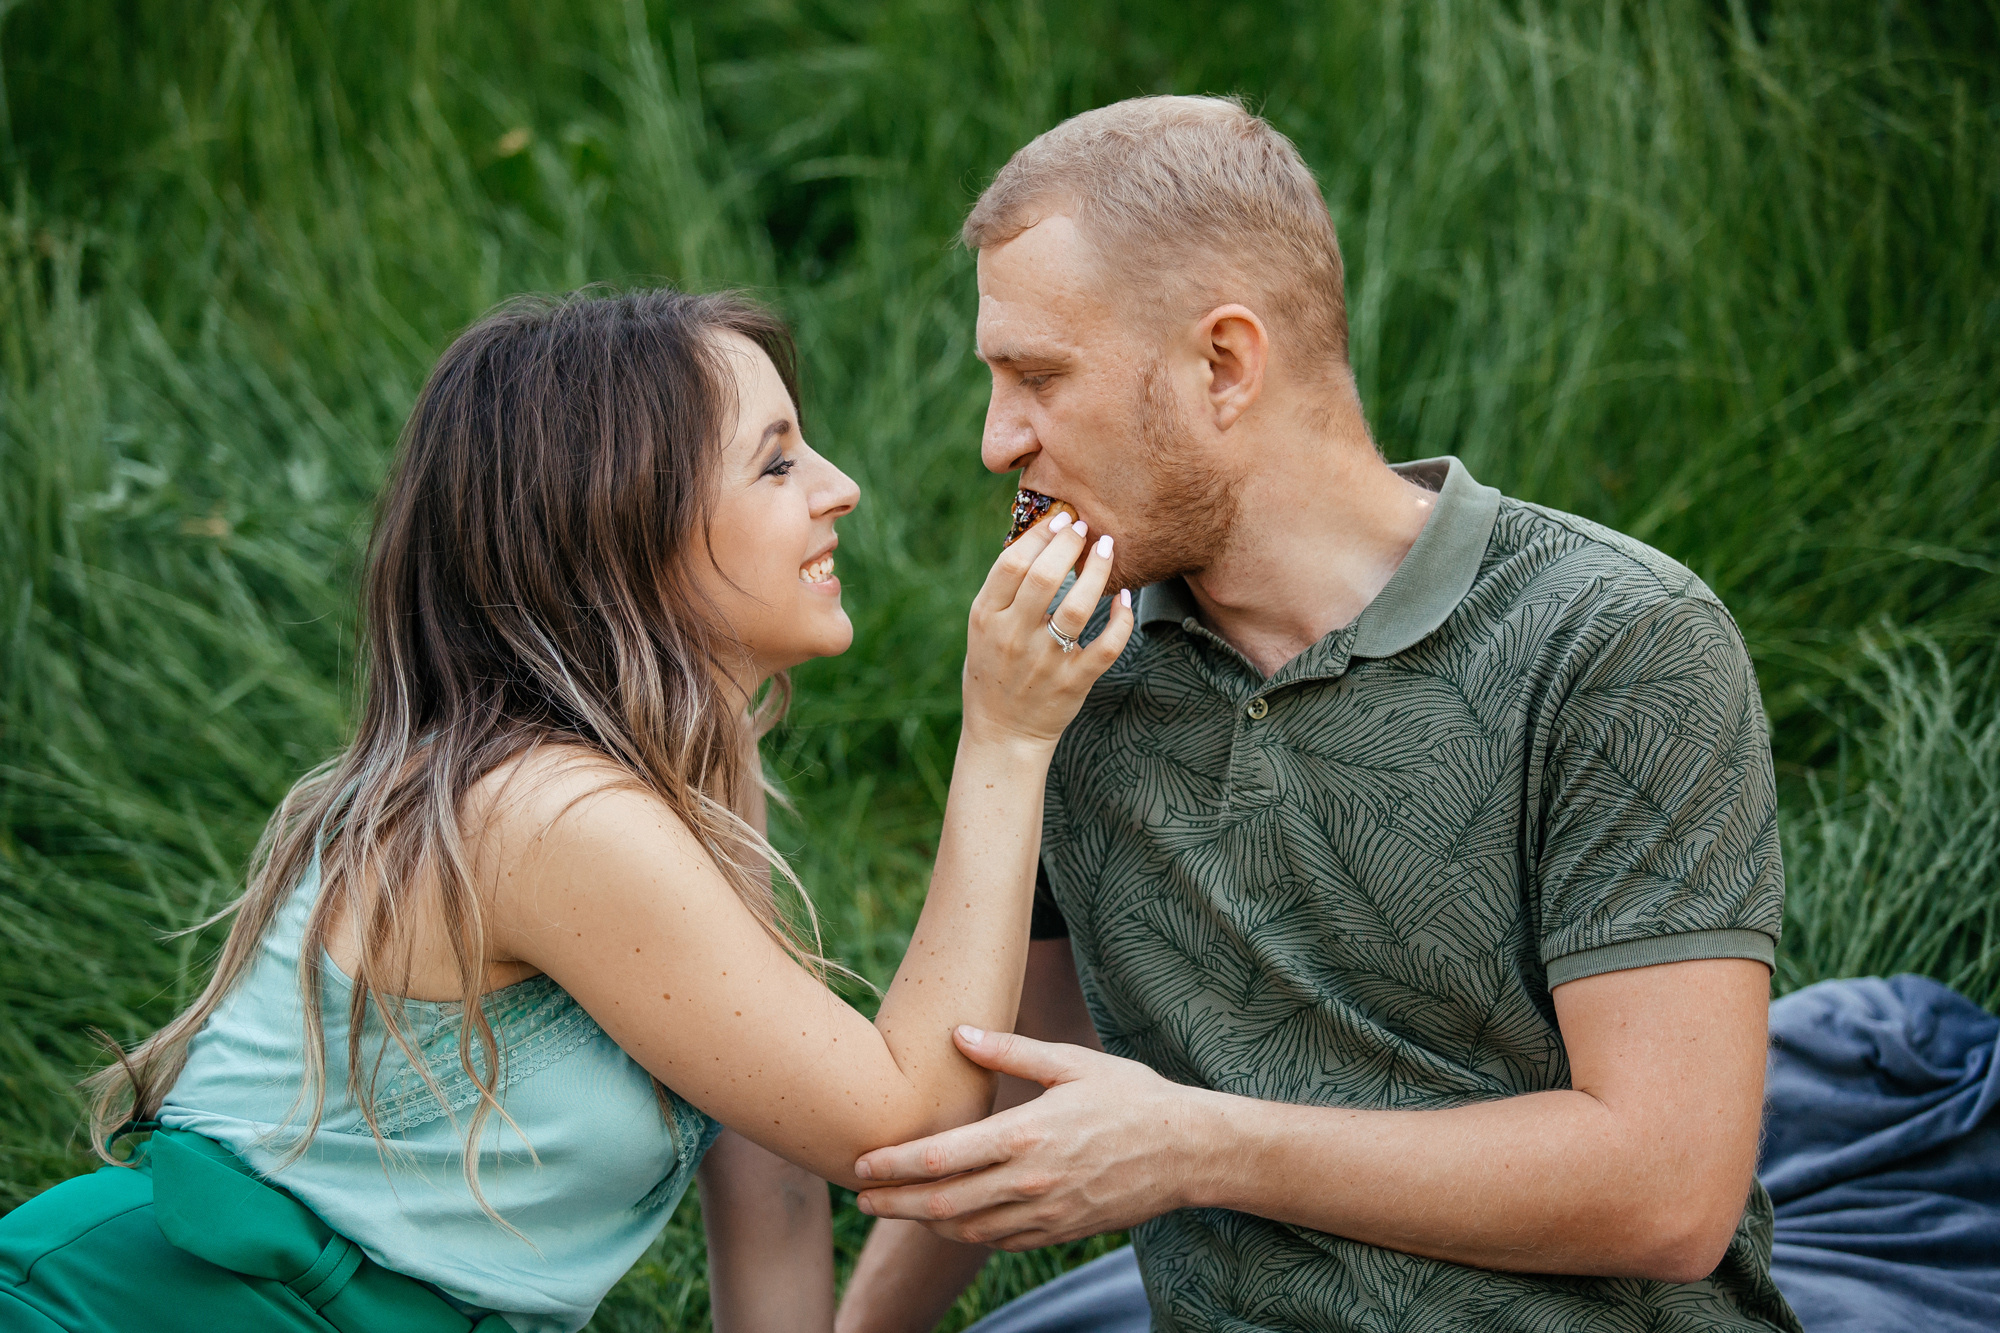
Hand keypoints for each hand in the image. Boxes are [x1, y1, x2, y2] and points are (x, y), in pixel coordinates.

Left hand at [850, 1026, 1204, 1249]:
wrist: (1187, 1151)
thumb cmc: (1130, 1096)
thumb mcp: (1071, 1062)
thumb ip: (1010, 1051)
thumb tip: (958, 1032)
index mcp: (1027, 1134)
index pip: (942, 1157)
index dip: (895, 1165)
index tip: (862, 1164)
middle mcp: (1031, 1181)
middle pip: (943, 1203)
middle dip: (895, 1203)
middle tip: (860, 1198)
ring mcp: (1046, 1213)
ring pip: (967, 1230)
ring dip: (924, 1222)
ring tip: (896, 1208)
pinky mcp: (1060, 1231)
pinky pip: (999, 1242)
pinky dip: (965, 1234)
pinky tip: (948, 1221)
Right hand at [961, 512, 1133, 750]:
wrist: (1003, 735)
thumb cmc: (993, 671)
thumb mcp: (983, 629)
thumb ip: (1005, 591)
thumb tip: (1039, 538)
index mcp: (985, 618)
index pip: (1011, 564)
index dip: (1038, 536)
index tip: (1059, 521)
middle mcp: (1013, 637)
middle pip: (1045, 577)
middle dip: (1070, 545)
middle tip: (1086, 529)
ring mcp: (1045, 661)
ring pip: (1079, 606)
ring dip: (1098, 571)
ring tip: (1107, 549)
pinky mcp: (1074, 681)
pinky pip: (1107, 644)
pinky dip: (1122, 618)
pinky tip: (1125, 599)